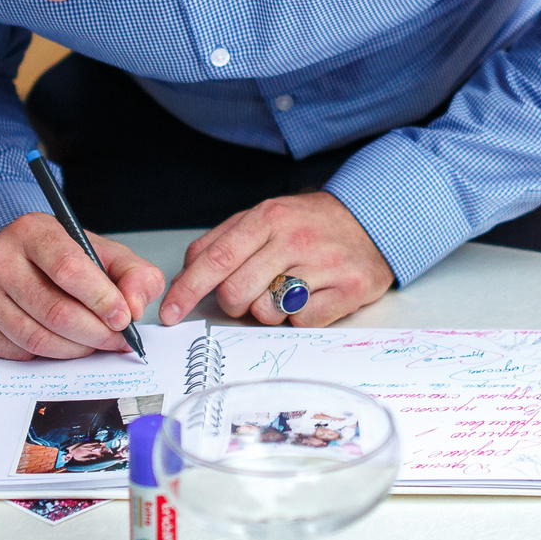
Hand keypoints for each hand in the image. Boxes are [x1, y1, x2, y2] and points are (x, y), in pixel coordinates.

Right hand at [0, 213, 165, 360]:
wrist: (4, 257)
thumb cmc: (54, 257)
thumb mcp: (98, 252)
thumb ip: (131, 273)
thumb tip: (135, 306)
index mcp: (32, 231)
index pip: (69, 269)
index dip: (101, 299)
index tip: (123, 318)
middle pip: (55, 311)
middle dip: (95, 334)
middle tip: (116, 340)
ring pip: (36, 339)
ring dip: (74, 350)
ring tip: (92, 344)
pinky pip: (16, 353)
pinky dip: (44, 356)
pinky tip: (57, 342)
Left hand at [159, 190, 394, 327]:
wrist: (370, 221)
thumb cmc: (308, 224)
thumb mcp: (264, 217)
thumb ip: (222, 241)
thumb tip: (186, 274)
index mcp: (268, 218)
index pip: (214, 260)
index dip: (187, 291)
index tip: (170, 314)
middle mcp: (294, 239)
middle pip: (235, 292)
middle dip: (233, 303)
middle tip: (249, 293)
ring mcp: (323, 265)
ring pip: (266, 311)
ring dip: (267, 310)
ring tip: (285, 291)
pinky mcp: (348, 289)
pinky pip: (301, 322)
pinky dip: (298, 317)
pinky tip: (310, 296)